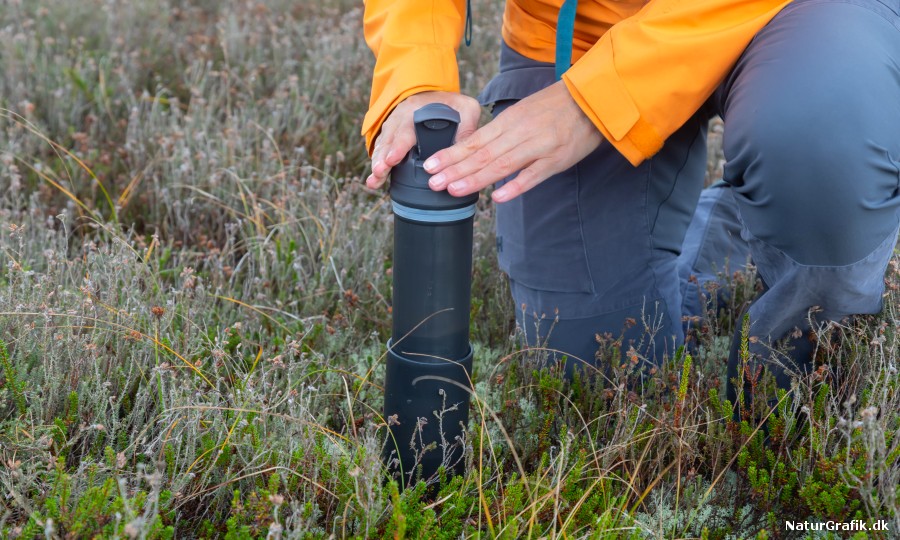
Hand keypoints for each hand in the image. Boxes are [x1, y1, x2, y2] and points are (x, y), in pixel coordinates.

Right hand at [366, 91, 480, 188]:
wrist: (439, 95)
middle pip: (389, 137)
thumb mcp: (467, 109)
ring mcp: (394, 124)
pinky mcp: (392, 134)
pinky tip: (374, 180)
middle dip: (382, 156)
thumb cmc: (454, 104)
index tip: (392, 159)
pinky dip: (377, 163)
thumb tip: (464, 152)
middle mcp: (402, 115)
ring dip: (377, 162)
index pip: (406, 128)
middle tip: (379, 172)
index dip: (399, 145)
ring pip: (383, 144)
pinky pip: (381, 148)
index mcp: (419, 109)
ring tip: (374, 180)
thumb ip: (467, 127)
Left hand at [424, 82, 603, 202]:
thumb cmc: (554, 108)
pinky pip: (533, 175)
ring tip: (454, 190)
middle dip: (455, 170)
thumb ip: (500, 132)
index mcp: (509, 121)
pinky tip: (498, 197)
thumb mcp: (522, 112)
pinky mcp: (556, 160)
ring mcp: (538, 147)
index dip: (451, 155)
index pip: (474, 141)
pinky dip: (515, 186)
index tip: (430, 166)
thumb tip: (472, 150)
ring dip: (476, 179)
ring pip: (502, 165)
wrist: (591, 99)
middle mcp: (519, 133)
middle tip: (433, 183)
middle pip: (482, 155)